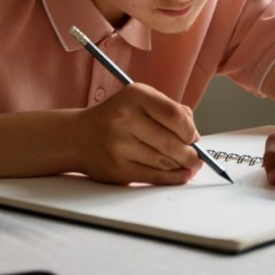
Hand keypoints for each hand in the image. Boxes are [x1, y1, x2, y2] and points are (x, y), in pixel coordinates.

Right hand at [73, 83, 201, 185]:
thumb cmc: (116, 117)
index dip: (190, 130)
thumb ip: (168, 109)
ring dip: (182, 166)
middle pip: (172, 143)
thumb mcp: (139, 100)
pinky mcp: (118, 169)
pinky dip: (173, 178)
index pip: (175, 115)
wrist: (78, 136)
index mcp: (135, 96)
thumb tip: (194, 132)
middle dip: (190, 153)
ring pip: (165, 162)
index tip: (193, 136)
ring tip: (188, 164)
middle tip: (195, 155)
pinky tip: (182, 175)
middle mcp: (125, 118)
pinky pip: (154, 177)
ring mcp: (119, 145)